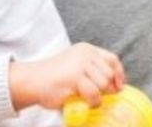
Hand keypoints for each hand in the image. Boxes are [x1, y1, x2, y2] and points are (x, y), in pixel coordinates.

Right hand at [9, 42, 125, 109]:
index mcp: (86, 49)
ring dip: (99, 96)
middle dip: (108, 87)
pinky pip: (94, 93)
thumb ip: (92, 71)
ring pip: (103, 83)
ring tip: (89, 100)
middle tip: (101, 96)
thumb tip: (115, 86)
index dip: (119, 73)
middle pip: (109, 73)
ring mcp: (80, 64)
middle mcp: (85, 54)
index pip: (112, 59)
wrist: (31, 81)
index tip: (120, 86)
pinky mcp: (75, 77)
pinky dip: (93, 102)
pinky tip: (86, 103)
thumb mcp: (75, 66)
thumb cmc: (53, 78)